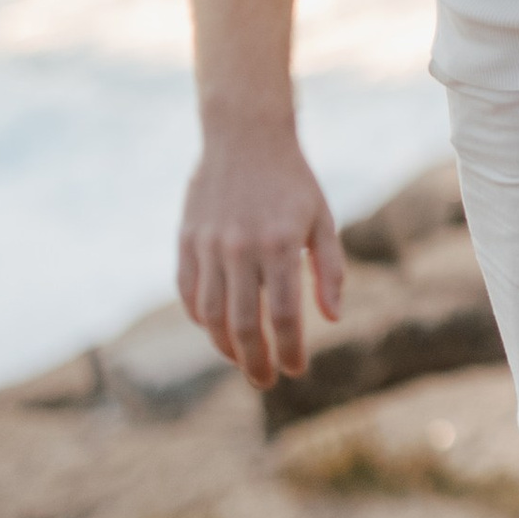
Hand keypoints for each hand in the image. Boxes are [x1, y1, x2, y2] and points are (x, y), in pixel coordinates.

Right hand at [177, 121, 347, 387]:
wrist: (244, 135)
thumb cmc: (292, 181)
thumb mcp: (321, 220)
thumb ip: (330, 270)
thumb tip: (332, 319)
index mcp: (279, 246)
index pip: (284, 317)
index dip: (289, 350)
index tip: (297, 369)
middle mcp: (240, 249)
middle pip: (244, 325)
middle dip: (256, 362)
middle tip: (266, 381)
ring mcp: (208, 246)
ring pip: (211, 315)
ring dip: (226, 347)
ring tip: (243, 360)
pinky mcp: (187, 241)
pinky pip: (189, 293)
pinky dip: (201, 319)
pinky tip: (218, 330)